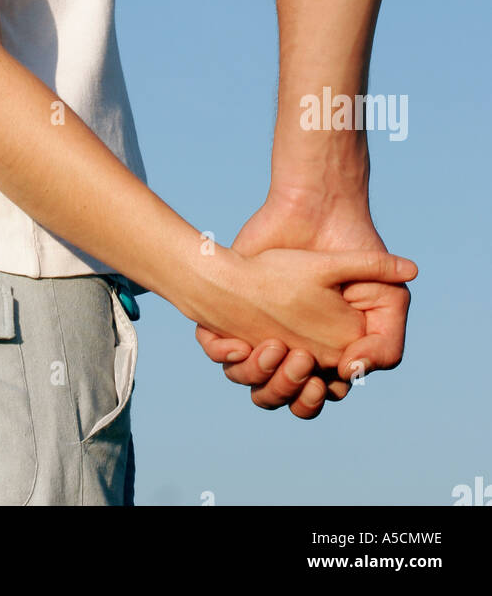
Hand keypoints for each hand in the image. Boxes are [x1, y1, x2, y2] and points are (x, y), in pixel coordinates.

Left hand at [195, 196, 414, 418]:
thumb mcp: (388, 298)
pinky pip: (218, 350)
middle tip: (299, 359)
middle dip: (287, 390)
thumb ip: (386, 342)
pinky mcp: (232, 308)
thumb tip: (354, 372)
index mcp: (324, 351)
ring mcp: (259, 330)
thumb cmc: (353, 254)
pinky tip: (238, 341)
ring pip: (250, 381)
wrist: (316, 209)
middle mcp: (290, 346)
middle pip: (281, 396)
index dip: (313, 395)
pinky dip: (224, 353)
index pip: (314, 396)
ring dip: (259, 376)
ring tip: (274, 347)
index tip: (319, 372)